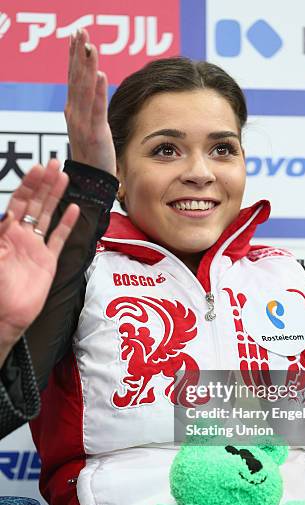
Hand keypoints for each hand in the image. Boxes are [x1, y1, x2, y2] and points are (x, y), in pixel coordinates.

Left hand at [0, 160, 78, 365]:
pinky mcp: (48, 261)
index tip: (38, 169)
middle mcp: (20, 236)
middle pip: (35, 204)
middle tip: (54, 164)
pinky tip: (73, 209)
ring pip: (47, 216)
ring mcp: (35, 248)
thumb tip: (8, 213)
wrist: (6, 315)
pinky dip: (67, 224)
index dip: (28, 185)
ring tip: (64, 178)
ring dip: (56, 197)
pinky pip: (58, 239)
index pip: (18, 202)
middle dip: (44, 184)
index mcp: (5, 233)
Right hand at [65, 29, 115, 175]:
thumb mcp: (88, 129)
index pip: (73, 79)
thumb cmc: (93, 157)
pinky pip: (96, 108)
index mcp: (73, 112)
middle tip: (81, 30)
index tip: (75, 36)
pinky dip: (98, 90)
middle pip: (76, 79)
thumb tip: (94, 91)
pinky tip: (100, 73)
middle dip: (78, 54)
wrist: (90, 182)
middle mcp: (75, 114)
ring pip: (84, 89)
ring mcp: (83, 123)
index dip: (73, 57)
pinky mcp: (95, 133)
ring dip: (88, 66)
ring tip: (90, 46)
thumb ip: (89, 110)